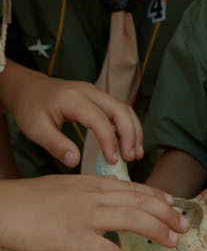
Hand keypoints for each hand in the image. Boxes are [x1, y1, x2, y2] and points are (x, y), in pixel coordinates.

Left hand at [0, 62, 141, 167]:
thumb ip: (56, 145)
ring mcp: (95, 93)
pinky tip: (128, 144)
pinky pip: (119, 110)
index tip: (113, 161)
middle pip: (119, 110)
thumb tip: (75, 162)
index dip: (109, 141)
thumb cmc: (30, 108)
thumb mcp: (35, 129)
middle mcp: (89, 92)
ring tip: (135, 154)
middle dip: (130, 134)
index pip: (99, 119)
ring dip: (133, 130)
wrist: (28, 88)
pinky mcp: (98, 98)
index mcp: (73, 99)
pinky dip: (127, 126)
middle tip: (131, 158)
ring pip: (123, 108)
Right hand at [0, 175, 189, 250]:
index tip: (173, 205)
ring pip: (132, 220)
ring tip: (172, 244)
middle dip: (167, 214)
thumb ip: (90, 191)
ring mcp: (84, 216)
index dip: (157, 197)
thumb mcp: (66, 186)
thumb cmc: (31, 200)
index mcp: (92, 183)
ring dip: (157, 232)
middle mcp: (93, 196)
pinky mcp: (72, 238)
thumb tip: (111, 197)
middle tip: (184, 227)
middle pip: (140, 202)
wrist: (4, 207)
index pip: (134, 188)